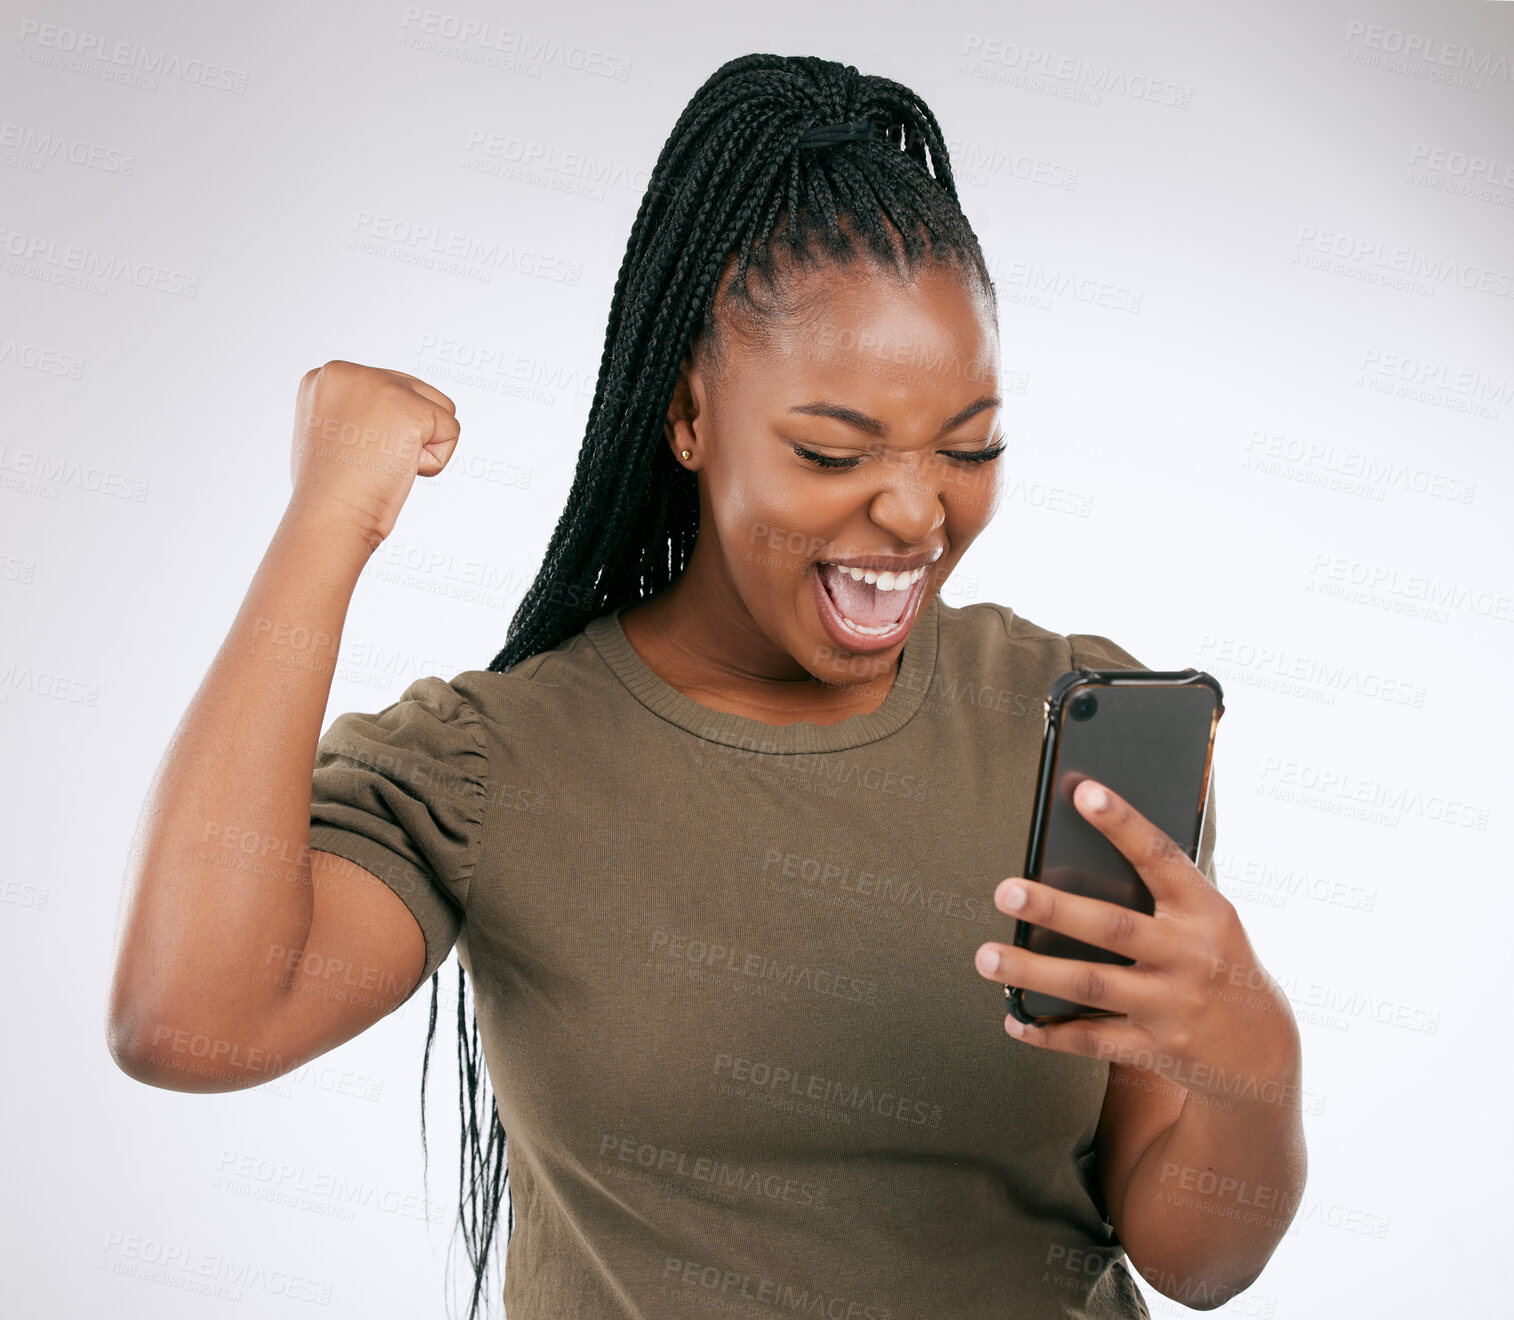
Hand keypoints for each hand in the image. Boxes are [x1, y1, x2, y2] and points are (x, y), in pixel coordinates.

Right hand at [288, 360, 460, 546]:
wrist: (328, 517)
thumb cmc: (328, 492)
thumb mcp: (331, 434)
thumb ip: (357, 411)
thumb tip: (387, 415)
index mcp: (329, 376)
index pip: (389, 388)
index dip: (385, 430)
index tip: (355, 455)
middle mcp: (351, 371)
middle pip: (417, 393)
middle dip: (406, 435)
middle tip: (371, 464)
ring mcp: (381, 385)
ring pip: (440, 408)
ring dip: (424, 445)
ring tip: (385, 465)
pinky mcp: (410, 408)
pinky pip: (451, 430)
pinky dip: (435, 461)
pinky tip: (400, 470)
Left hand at [973, 779, 1300, 1105]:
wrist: (1263, 1052)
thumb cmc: (1217, 963)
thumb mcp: (1208, 921)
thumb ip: (1158, 893)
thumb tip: (1076, 857)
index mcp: (1206, 910)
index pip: (1160, 857)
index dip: (1123, 823)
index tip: (1082, 790)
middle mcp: (1192, 955)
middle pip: (1113, 927)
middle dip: (1055, 907)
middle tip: (1005, 890)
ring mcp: (1175, 1004)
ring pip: (1092, 985)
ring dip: (1033, 972)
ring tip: (986, 956)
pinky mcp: (1160, 1049)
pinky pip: (1093, 1040)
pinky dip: (1048, 1031)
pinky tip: (1014, 1018)